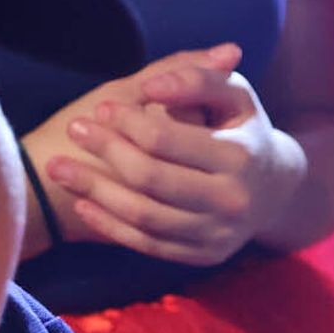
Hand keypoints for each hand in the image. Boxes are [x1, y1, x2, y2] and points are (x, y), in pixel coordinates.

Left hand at [39, 45, 307, 267]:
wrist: (274, 188)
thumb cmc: (241, 130)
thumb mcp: (232, 94)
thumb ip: (195, 77)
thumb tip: (154, 86)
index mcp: (240, 156)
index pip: (164, 139)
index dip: (126, 121)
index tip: (102, 108)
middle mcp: (233, 200)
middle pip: (150, 178)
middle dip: (104, 152)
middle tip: (73, 129)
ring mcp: (219, 233)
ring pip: (143, 215)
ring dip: (93, 190)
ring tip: (59, 168)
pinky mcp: (204, 255)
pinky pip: (148, 245)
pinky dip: (110, 225)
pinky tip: (83, 203)